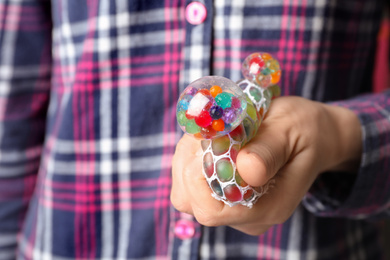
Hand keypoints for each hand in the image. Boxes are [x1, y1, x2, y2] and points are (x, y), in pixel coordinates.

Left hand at [171, 96, 361, 234]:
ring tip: (213, 134)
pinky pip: (189, 182)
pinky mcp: (223, 195)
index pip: (211, 211)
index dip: (196, 179)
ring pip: (185, 191)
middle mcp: (248, 216)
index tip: (206, 144)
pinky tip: (210, 140)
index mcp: (268, 207)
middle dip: (188, 163)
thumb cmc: (304, 129)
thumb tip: (247, 170)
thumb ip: (269, 151)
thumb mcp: (290, 130)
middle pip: (191, 201)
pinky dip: (190, 158)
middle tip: (209, 133)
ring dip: (187, 158)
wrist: (312, 135)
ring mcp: (234, 207)